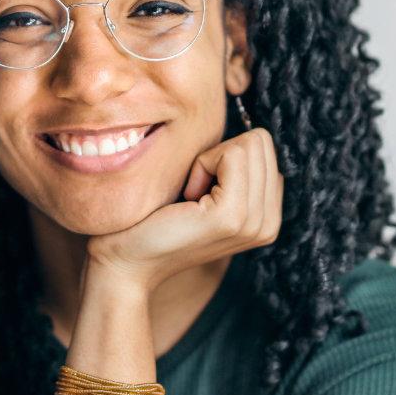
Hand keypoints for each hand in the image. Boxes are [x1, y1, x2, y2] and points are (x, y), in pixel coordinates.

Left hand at [85, 127, 282, 292]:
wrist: (126, 263)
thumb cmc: (155, 220)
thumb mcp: (207, 192)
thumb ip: (235, 170)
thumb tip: (248, 132)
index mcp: (267, 216)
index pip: (266, 149)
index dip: (225, 156)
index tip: (200, 190)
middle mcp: (269, 223)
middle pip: (261, 142)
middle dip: (220, 155)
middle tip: (193, 192)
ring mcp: (254, 222)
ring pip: (249, 144)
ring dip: (210, 160)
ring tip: (190, 197)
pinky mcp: (232, 216)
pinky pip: (231, 154)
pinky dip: (203, 164)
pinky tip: (186, 198)